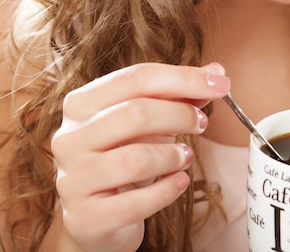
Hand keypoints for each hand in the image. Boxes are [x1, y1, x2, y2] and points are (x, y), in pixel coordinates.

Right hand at [50, 62, 230, 251]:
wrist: (94, 217)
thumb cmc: (122, 157)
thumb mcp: (147, 121)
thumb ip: (178, 94)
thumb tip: (215, 71)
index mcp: (81, 104)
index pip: (136, 78)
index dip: (184, 78)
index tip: (220, 83)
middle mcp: (70, 138)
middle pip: (135, 113)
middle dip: (180, 115)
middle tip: (202, 123)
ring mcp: (73, 180)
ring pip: (135, 159)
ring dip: (173, 155)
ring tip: (186, 156)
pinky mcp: (84, 218)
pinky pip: (135, 203)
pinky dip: (167, 190)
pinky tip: (179, 182)